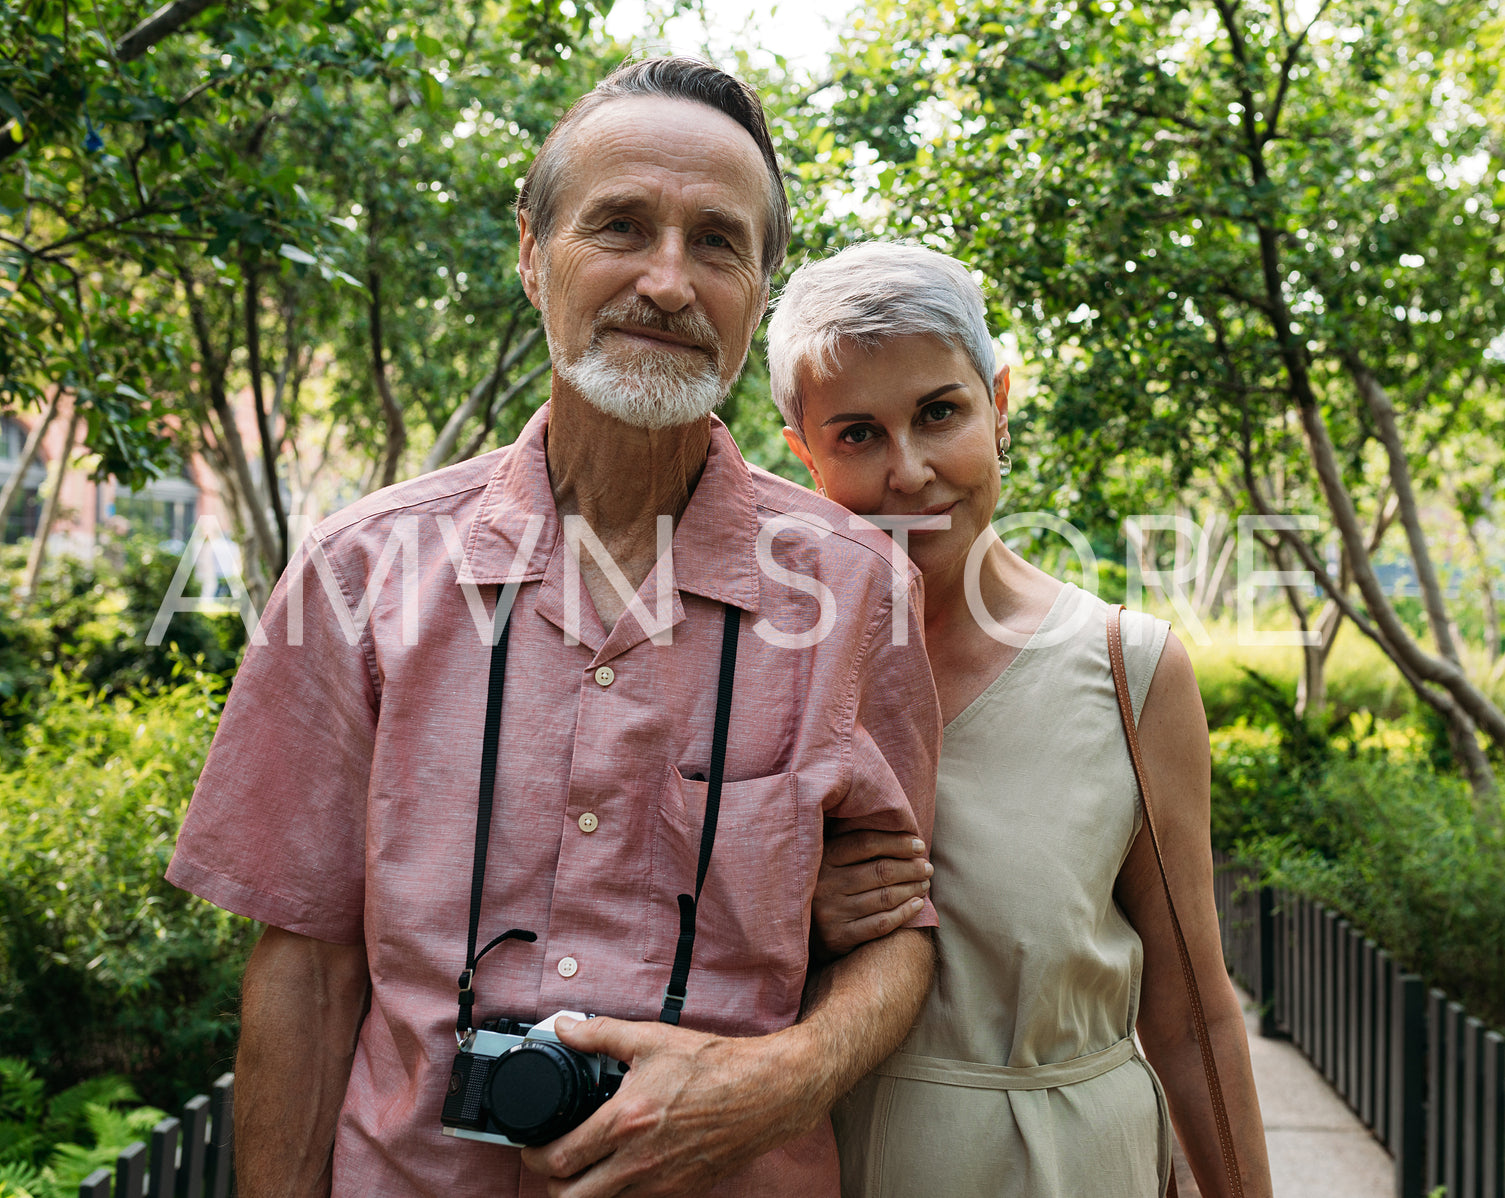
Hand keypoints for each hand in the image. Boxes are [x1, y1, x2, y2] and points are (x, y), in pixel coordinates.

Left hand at [519, 1015, 818, 1197]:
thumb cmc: (713, 1065)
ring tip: (584, 1164)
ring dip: (584, 1190)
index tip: (531, 1144)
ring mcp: (661, 1184)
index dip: (534, 1155)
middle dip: (552, 1182)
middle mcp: (638, 1163)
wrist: (765, 1092)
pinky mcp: (681, 1192)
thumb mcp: (651, 1039)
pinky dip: (618, 1192)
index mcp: (626, 1122)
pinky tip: (620, 1166)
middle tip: (552, 1160)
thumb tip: (565, 1029)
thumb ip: (600, 1034)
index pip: (560, 1158)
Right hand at [813, 830, 931, 956]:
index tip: (919, 846)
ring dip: (912, 889)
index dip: (897, 843)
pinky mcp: (838, 937)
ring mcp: (830, 912)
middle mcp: (825, 884)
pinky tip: (918, 905)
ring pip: (884, 897)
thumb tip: (906, 836)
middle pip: (880, 871)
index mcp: (823, 858)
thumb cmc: (829, 886)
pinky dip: (905, 913)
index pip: (866, 843)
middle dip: (911, 868)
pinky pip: (881, 924)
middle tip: (928, 868)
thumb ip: (858, 848)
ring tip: (925, 884)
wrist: (804, 929)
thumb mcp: (833, 861)